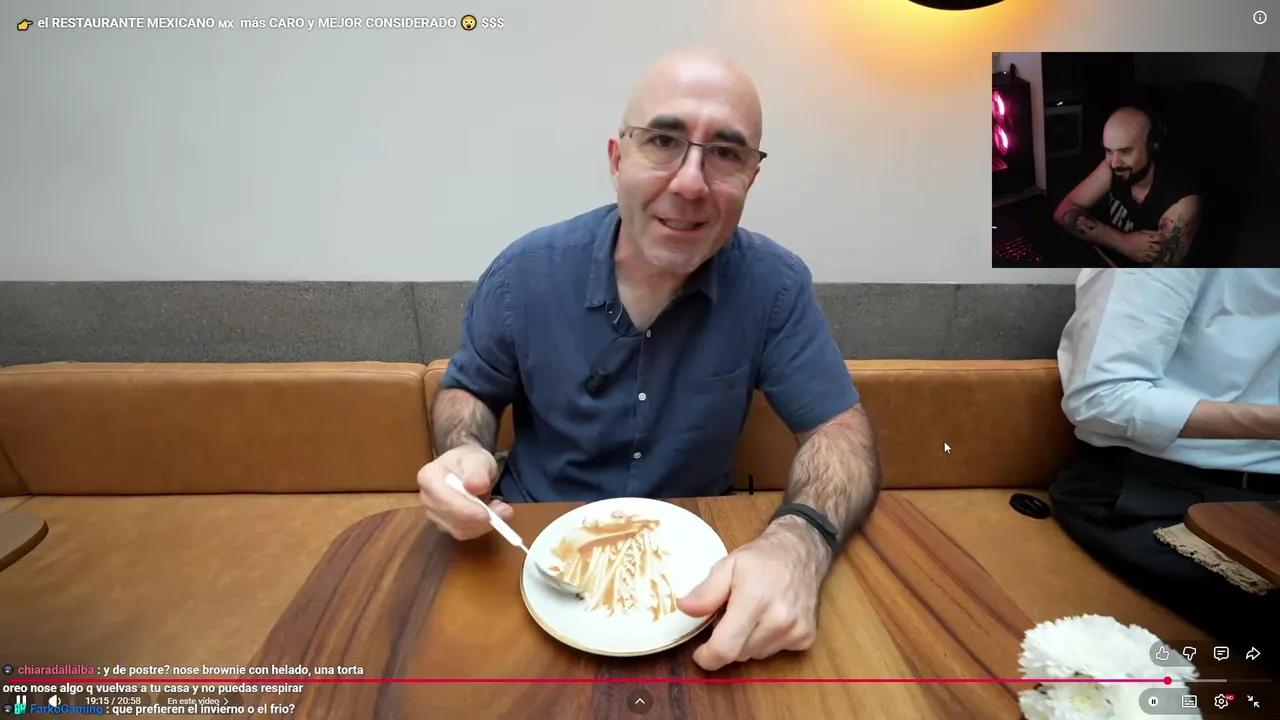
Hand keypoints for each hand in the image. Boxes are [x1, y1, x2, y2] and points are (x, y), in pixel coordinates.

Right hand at [416, 445, 510, 539]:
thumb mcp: (478, 459)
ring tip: (499, 508)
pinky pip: (464, 533)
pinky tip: (491, 513)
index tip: (488, 514)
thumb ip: (477, 471)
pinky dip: (481, 527)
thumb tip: (476, 487)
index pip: (445, 500)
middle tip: (504, 511)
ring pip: (459, 530)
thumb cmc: (470, 460)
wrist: (466, 467)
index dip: (466, 510)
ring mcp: (433, 514)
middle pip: (452, 519)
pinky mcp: (444, 524)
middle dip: (480, 520)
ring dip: (483, 524)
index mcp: (429, 477)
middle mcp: (427, 498)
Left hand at [676, 519, 826, 670]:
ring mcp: (795, 630)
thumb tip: (684, 609)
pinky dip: (765, 641)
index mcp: (754, 600)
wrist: (801, 552)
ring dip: (746, 642)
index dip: (708, 657)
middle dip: (727, 642)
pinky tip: (770, 618)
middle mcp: (778, 619)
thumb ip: (706, 591)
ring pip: (756, 655)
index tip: (700, 653)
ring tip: (751, 615)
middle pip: (739, 654)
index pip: (726, 648)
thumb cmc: (761, 559)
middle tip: (728, 618)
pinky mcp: (806, 637)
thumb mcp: (727, 566)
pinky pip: (774, 652)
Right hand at [1114, 230, 1162, 262]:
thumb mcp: (1142, 231)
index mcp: (1147, 238)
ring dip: (1157, 253)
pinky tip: (1151, 256)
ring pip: (1155, 255)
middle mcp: (1146, 246)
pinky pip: (1149, 260)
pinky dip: (1152, 258)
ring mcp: (1143, 253)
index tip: (1163, 239)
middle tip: (1160, 246)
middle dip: (1160, 247)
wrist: (1121, 243)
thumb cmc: (1132, 236)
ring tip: (1156, 252)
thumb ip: (1152, 232)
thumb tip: (1161, 233)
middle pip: (1158, 248)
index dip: (1162, 239)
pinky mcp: (1140, 259)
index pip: (1159, 238)